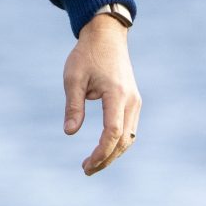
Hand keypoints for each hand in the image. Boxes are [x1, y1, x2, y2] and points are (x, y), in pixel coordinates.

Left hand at [63, 13, 140, 175]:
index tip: (86, 165)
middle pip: (124, 140)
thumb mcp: (73, 78)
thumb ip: (73, 106)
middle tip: (86, 170)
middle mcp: (131, 100)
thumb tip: (70, 132)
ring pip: (129, 136)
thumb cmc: (87, 54)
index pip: (113, 132)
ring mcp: (135, 100)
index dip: (101, 152)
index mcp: (117, 94)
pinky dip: (118, 141)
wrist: (106, 35)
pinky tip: (103, 148)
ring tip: (93, 163)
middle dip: (106, 158)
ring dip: (113, 152)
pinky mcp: (133, 100)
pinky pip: (130, 128)